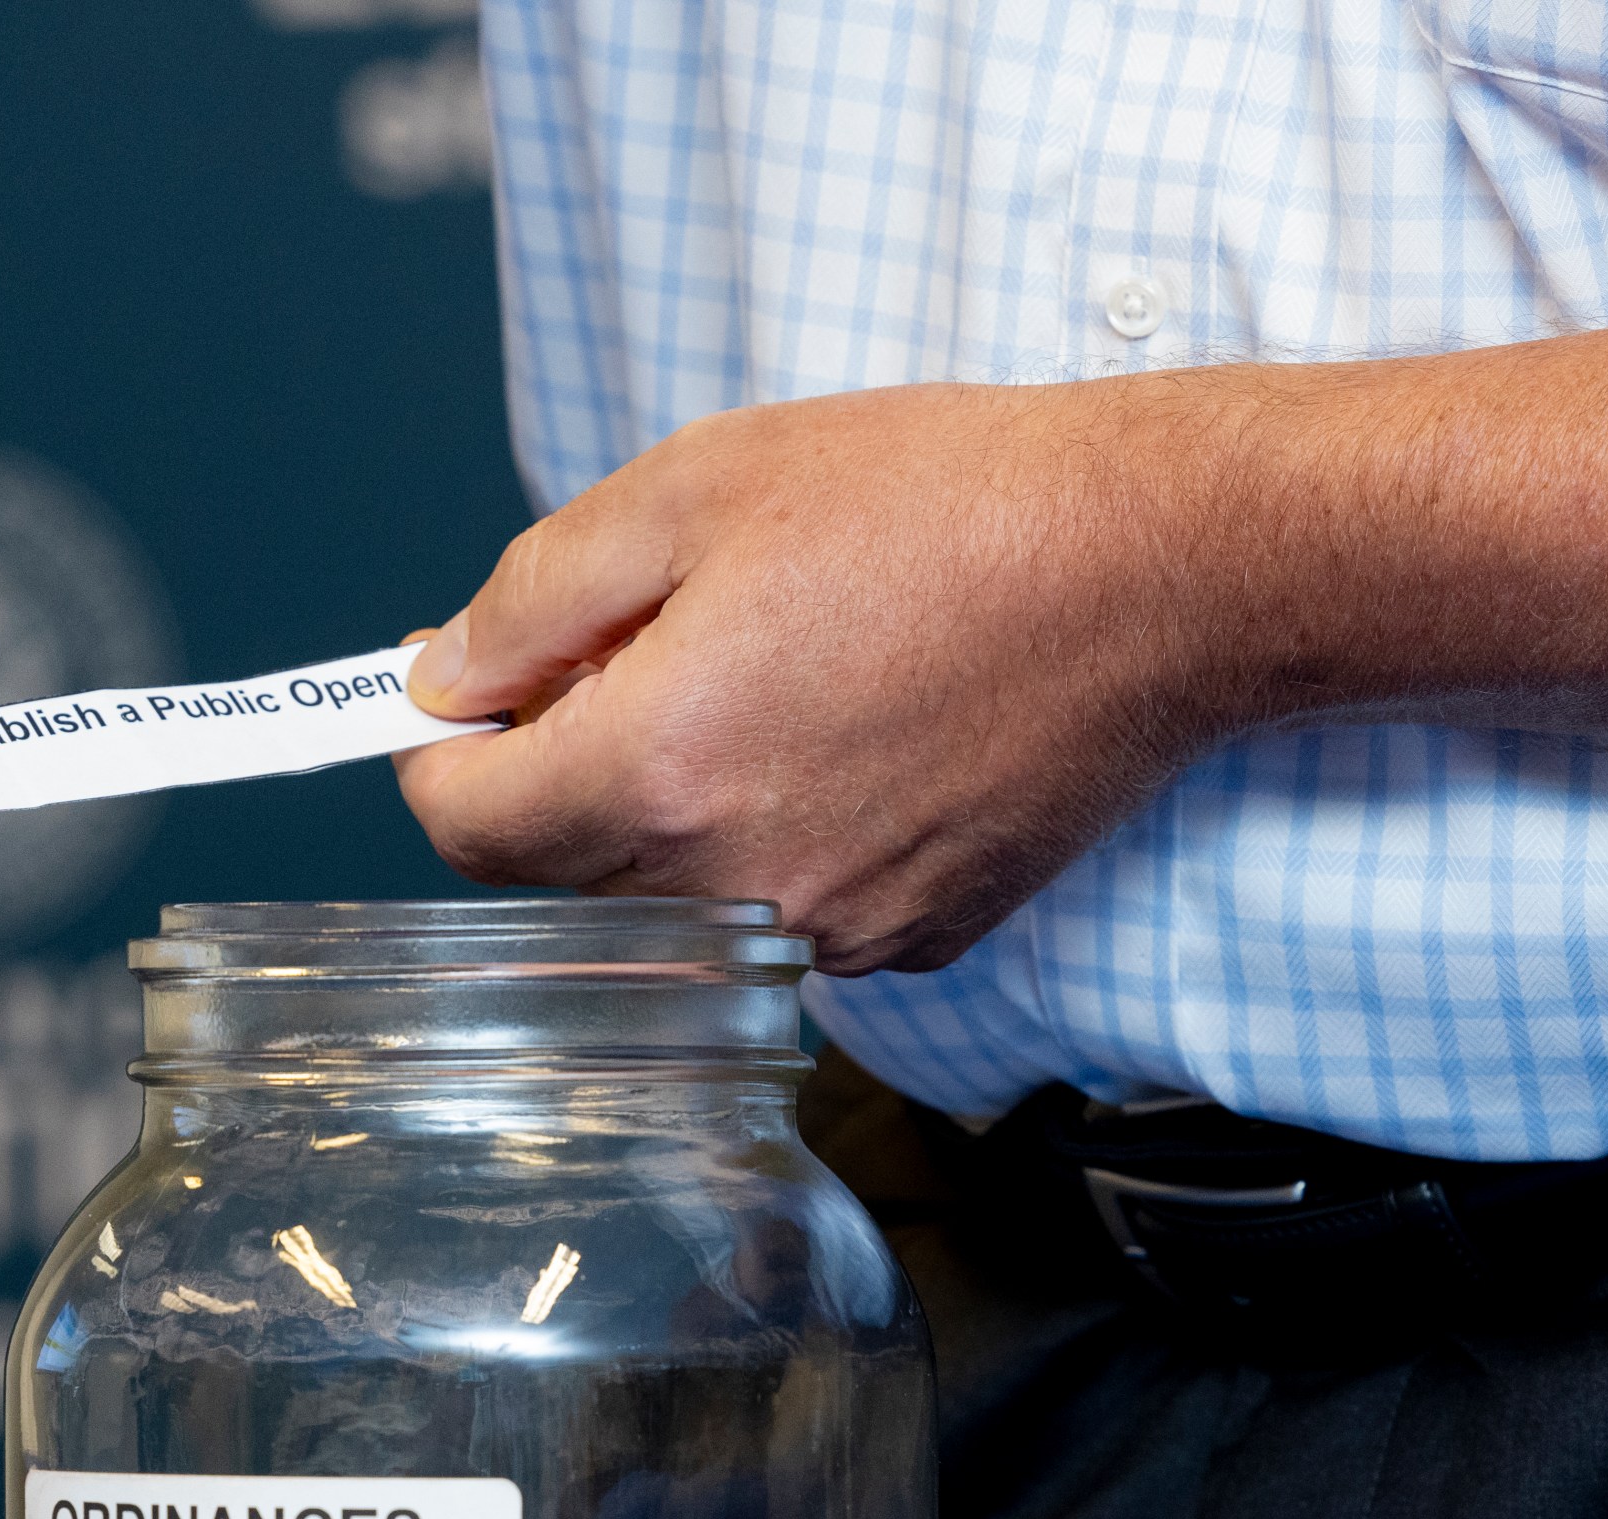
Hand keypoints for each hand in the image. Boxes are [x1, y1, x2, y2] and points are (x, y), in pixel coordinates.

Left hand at [393, 381, 1228, 973]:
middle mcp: (735, 883)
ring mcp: (829, 929)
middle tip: (628, 650)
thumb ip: (536, 598)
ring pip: (671, 896)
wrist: (1169, 565)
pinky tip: (847, 733)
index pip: (466, 827)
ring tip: (761, 677)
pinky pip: (780, 907)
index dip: (438, 758)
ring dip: (671, 806)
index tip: (458, 702)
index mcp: (661, 770)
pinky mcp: (909, 940)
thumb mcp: (696, 488)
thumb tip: (443, 676)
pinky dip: (774, 836)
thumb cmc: (949, 504)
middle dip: (556, 770)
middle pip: (559, 871)